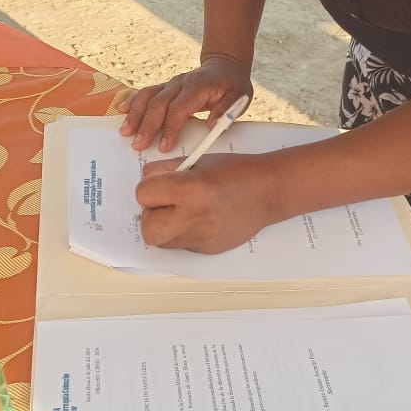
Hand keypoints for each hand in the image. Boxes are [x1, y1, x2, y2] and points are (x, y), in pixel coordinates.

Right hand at [119, 55, 252, 151]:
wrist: (224, 65)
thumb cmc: (233, 84)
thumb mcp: (240, 96)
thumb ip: (227, 110)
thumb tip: (213, 125)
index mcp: (197, 86)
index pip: (179, 108)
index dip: (170, 128)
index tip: (164, 147)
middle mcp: (180, 83)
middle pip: (158, 104)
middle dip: (146, 125)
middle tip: (137, 145)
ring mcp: (170, 83)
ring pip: (148, 96)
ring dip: (135, 114)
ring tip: (125, 132)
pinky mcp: (165, 86)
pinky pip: (146, 92)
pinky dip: (133, 101)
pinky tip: (122, 111)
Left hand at [136, 153, 273, 253]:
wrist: (268, 191)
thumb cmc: (236, 171)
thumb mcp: (198, 161)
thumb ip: (166, 170)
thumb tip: (146, 179)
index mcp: (190, 189)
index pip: (142, 194)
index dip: (148, 188)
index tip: (159, 184)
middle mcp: (195, 217)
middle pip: (147, 229)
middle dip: (150, 215)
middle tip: (164, 204)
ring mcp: (202, 238)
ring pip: (161, 242)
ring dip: (163, 227)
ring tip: (181, 211)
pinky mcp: (207, 249)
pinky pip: (181, 245)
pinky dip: (182, 233)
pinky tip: (198, 219)